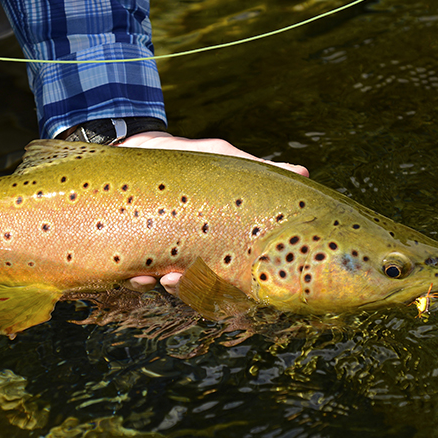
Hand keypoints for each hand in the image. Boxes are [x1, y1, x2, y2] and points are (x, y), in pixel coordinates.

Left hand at [117, 131, 308, 297]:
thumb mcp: (222, 162)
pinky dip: (135, 280)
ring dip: (160, 289)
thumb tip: (304, 173)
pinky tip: (135, 276)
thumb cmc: (187, 160)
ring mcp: (162, 254)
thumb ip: (258, 172)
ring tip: (153, 280)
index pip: (231, 274)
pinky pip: (134, 277)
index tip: (224, 282)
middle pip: (197, 288)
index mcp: (217, 240)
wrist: (139, 147)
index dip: (231, 286)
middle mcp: (191, 253)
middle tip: (177, 281)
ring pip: (165, 287)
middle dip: (189, 290)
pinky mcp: (133, 251)